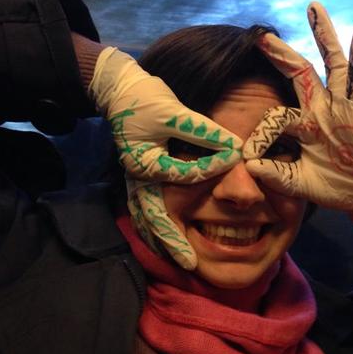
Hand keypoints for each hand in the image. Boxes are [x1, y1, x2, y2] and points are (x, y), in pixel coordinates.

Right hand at [88, 47, 242, 268]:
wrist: (118, 89)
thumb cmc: (144, 98)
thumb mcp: (173, 112)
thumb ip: (202, 131)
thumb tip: (234, 146)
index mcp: (145, 164)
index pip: (182, 177)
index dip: (207, 174)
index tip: (231, 172)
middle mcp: (137, 178)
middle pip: (153, 217)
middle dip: (171, 241)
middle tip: (189, 264)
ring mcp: (136, 180)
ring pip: (146, 218)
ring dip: (161, 240)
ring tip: (179, 260)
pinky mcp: (139, 176)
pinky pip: (146, 209)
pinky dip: (155, 226)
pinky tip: (165, 238)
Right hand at [89, 47, 241, 182]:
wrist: (119, 85)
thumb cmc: (141, 98)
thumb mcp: (173, 114)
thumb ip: (201, 131)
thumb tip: (232, 144)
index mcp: (145, 167)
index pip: (186, 174)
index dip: (213, 165)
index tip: (235, 154)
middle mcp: (147, 172)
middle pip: (186, 177)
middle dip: (211, 169)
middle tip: (235, 157)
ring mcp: (152, 163)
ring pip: (185, 171)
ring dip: (207, 164)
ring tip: (229, 155)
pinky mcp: (158, 153)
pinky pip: (180, 161)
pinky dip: (197, 157)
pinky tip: (215, 152)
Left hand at [243, 2, 352, 227]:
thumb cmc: (331, 187)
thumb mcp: (296, 182)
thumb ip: (274, 174)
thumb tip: (247, 166)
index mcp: (300, 126)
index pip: (274, 118)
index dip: (259, 136)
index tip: (249, 155)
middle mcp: (318, 110)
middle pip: (296, 74)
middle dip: (279, 54)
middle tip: (260, 34)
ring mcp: (339, 107)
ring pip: (329, 65)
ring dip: (323, 36)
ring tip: (313, 8)